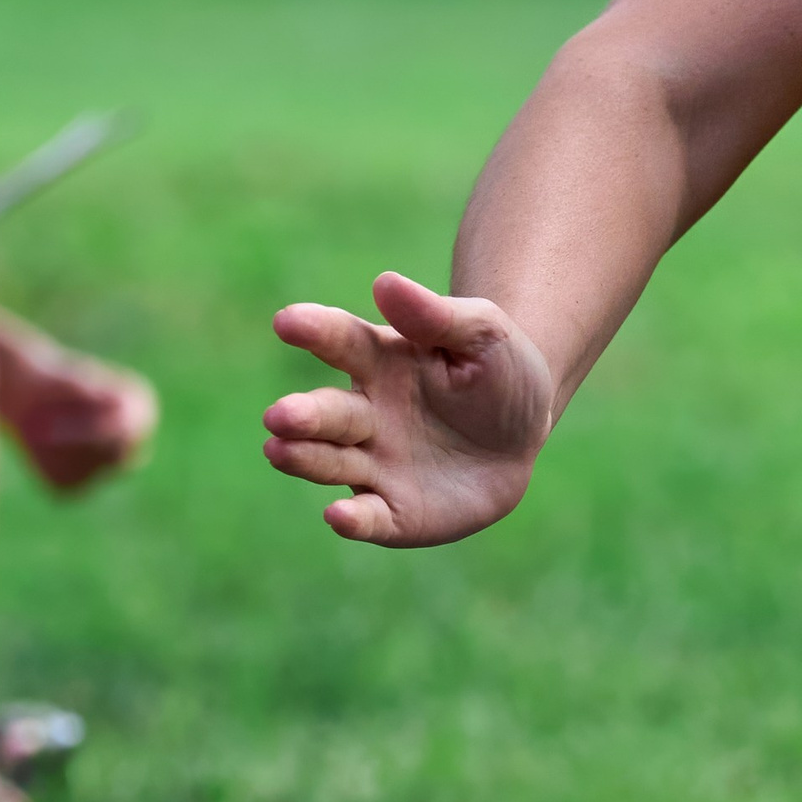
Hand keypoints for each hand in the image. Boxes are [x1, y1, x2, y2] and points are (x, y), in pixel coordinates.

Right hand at [263, 272, 554, 546]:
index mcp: (381, 362)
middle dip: (303, 415)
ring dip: (306, 459)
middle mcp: (366, 415)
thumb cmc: (498, 372)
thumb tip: (384, 282)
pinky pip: (370, 517)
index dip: (315, 331)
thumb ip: (435, 315)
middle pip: (328, 413)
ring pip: (332, 463)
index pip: (342, 342)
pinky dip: (353, 519)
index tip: (287, 321)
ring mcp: (375, 465)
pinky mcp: (395, 512)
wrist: (523, 434)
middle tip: (280, 415)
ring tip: (278, 450)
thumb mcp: (483, 334)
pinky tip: (338, 515)